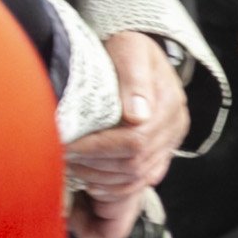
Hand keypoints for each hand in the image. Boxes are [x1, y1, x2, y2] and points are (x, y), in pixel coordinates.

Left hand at [63, 33, 188, 237]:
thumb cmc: (129, 49)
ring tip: (73, 167)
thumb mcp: (131, 50)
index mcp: (169, 104)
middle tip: (63, 156)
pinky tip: (93, 182)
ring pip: (137, 177)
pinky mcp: (162, 153)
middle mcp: (174, 127)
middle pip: (135, 163)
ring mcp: (170, 143)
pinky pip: (143, 181)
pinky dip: (116, 188)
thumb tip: (137, 116)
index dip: (98, 148)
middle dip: (95, 164)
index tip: (68, 145)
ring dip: (101, 178)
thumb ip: (134, 78)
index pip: (135, 140)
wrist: (138, 55)